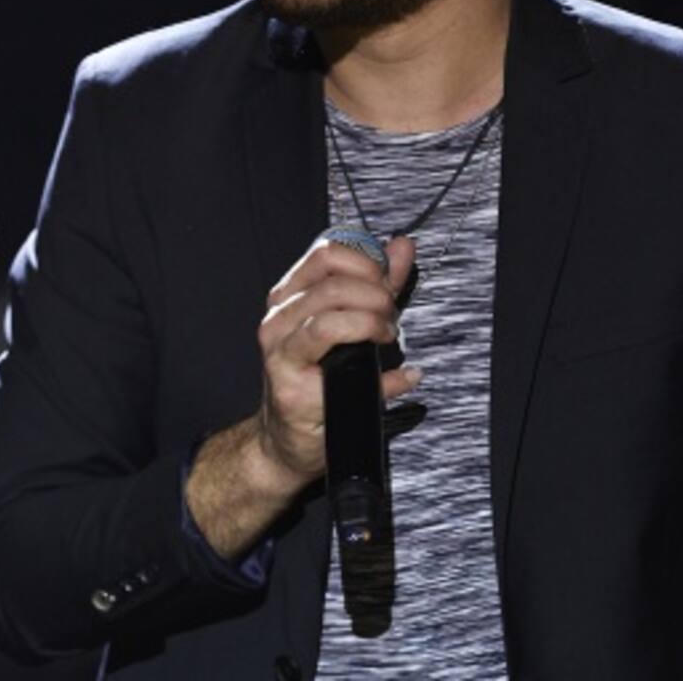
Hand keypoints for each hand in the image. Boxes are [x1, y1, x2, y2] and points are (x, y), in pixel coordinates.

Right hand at [255, 234, 419, 487]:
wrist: (291, 436)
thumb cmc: (322, 377)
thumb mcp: (354, 319)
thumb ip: (379, 282)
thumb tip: (403, 246)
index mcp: (291, 292)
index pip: (327, 253)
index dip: (366, 260)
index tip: (387, 280)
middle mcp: (279, 315)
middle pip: (332, 283)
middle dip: (374, 295)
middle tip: (391, 314)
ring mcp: (279, 349)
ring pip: (328, 317)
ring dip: (371, 323)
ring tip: (388, 336)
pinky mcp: (288, 384)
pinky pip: (337, 366)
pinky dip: (381, 372)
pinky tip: (401, 376)